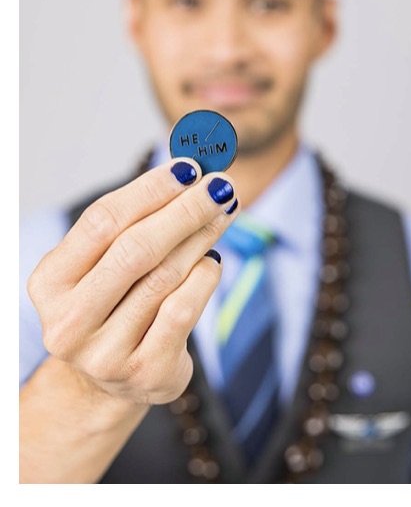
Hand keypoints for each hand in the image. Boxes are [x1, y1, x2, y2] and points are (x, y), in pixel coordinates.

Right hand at [26, 160, 236, 404]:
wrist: (115, 380)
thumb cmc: (115, 304)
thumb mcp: (106, 266)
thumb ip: (135, 222)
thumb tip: (191, 170)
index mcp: (49, 282)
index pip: (102, 222)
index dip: (150, 189)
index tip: (190, 166)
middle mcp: (68, 320)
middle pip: (135, 249)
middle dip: (184, 210)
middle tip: (221, 185)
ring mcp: (104, 352)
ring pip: (165, 277)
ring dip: (202, 236)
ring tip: (225, 211)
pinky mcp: (145, 371)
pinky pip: (184, 310)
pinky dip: (204, 277)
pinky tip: (213, 260)